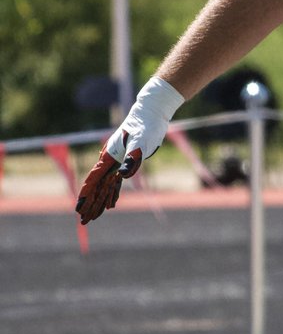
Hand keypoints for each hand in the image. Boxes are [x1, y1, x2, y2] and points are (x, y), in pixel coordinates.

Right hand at [75, 77, 183, 224]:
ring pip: (106, 185)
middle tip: (84, 221)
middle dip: (90, 203)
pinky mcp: (128, 160)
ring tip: (93, 216)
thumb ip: (133, 157)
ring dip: (100, 201)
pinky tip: (111, 204)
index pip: (94, 179)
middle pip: (97, 186)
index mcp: (109, 156)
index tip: (79, 209)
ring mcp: (118, 160)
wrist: (152, 112)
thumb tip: (125, 175)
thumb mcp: (141, 140)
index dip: (87, 195)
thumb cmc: (146, 124)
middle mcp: (111, 159)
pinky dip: (113, 193)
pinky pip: (117, 181)